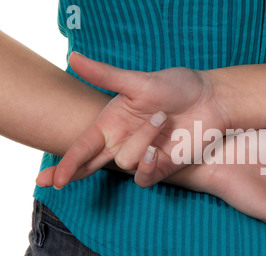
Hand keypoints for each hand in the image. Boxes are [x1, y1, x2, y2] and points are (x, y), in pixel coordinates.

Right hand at [36, 52, 226, 189]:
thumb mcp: (140, 81)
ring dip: (142, 139)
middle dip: (71, 173)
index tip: (47, 179)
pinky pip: (143, 177)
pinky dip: (147, 164)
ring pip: (125, 162)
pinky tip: (156, 149)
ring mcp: (141, 156)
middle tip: (53, 183)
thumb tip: (72, 56)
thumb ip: (107, 77)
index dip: (66, 163)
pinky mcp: (160, 167)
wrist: (211, 101)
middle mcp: (123, 141)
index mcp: (112, 123)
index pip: (82, 146)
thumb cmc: (177, 87)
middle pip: (90, 166)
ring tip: (161, 118)